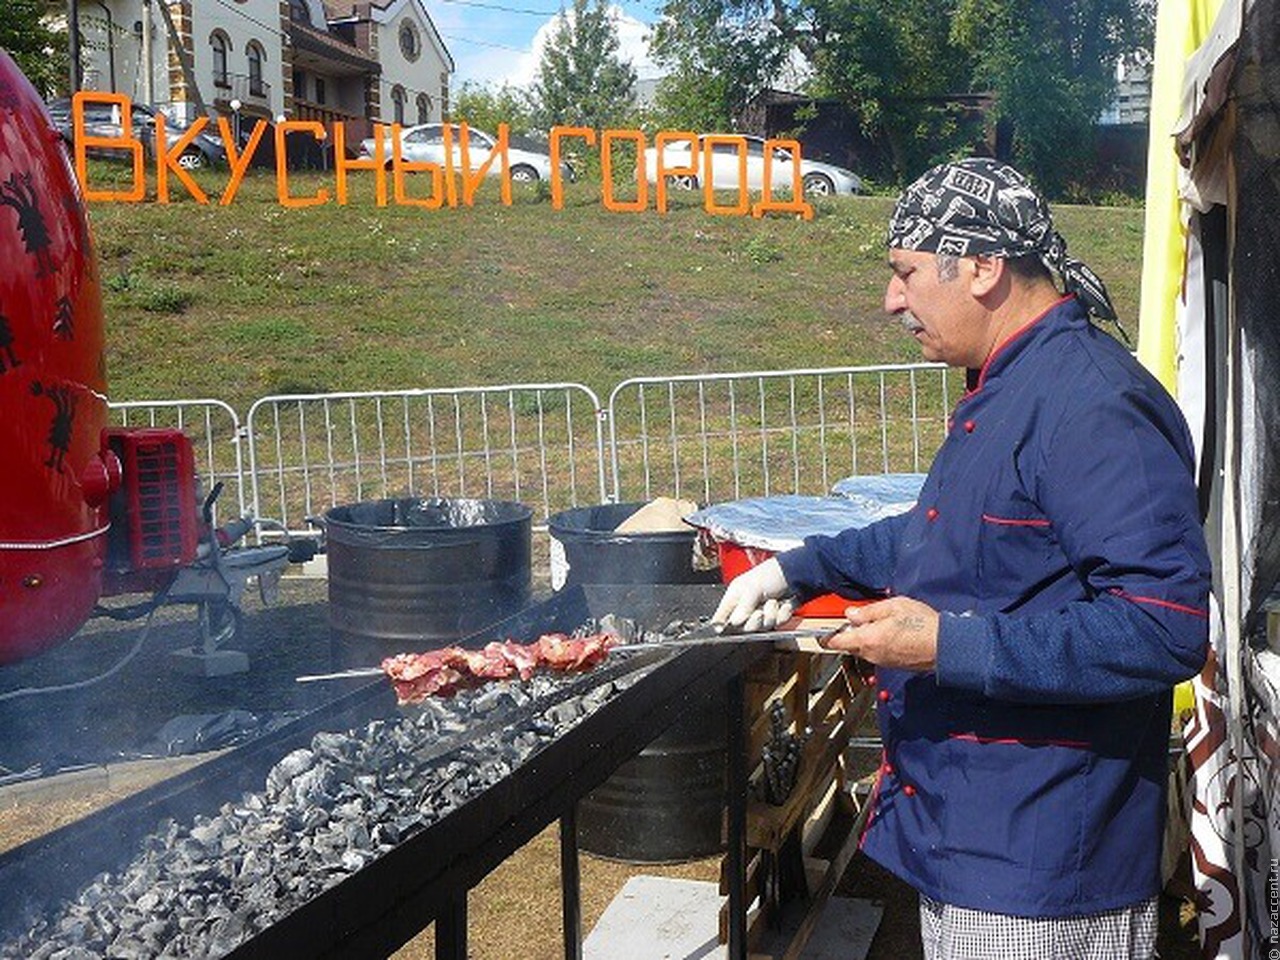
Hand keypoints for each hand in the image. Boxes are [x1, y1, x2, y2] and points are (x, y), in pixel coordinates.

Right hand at [711, 558, 793, 631]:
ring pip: (762, 627)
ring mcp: (761, 613)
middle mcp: (745, 607)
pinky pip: (777, 625)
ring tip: (774, 602)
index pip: (721, 617)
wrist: (794, 574)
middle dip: (754, 621)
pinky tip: (784, 605)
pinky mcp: (775, 617)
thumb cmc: (769, 574)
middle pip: (743, 627)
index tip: (726, 629)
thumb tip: (735, 622)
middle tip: (760, 612)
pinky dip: (783, 615)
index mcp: (734, 598)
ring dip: (771, 616)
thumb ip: (743, 606)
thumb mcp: (752, 587)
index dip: (721, 625)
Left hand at [822, 596, 937, 670]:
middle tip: (860, 617)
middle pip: (850, 645)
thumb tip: (850, 614)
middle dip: (851, 633)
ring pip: (864, 649)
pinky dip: (878, 644)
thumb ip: (868, 611)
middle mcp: (871, 654)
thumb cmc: (921, 624)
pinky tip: (892, 632)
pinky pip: (877, 653)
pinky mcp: (892, 664)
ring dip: (866, 638)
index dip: (828, 635)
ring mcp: (882, 661)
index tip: (823, 629)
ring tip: (882, 623)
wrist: (945, 646)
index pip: (836, 642)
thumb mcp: (893, 607)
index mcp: (867, 639)